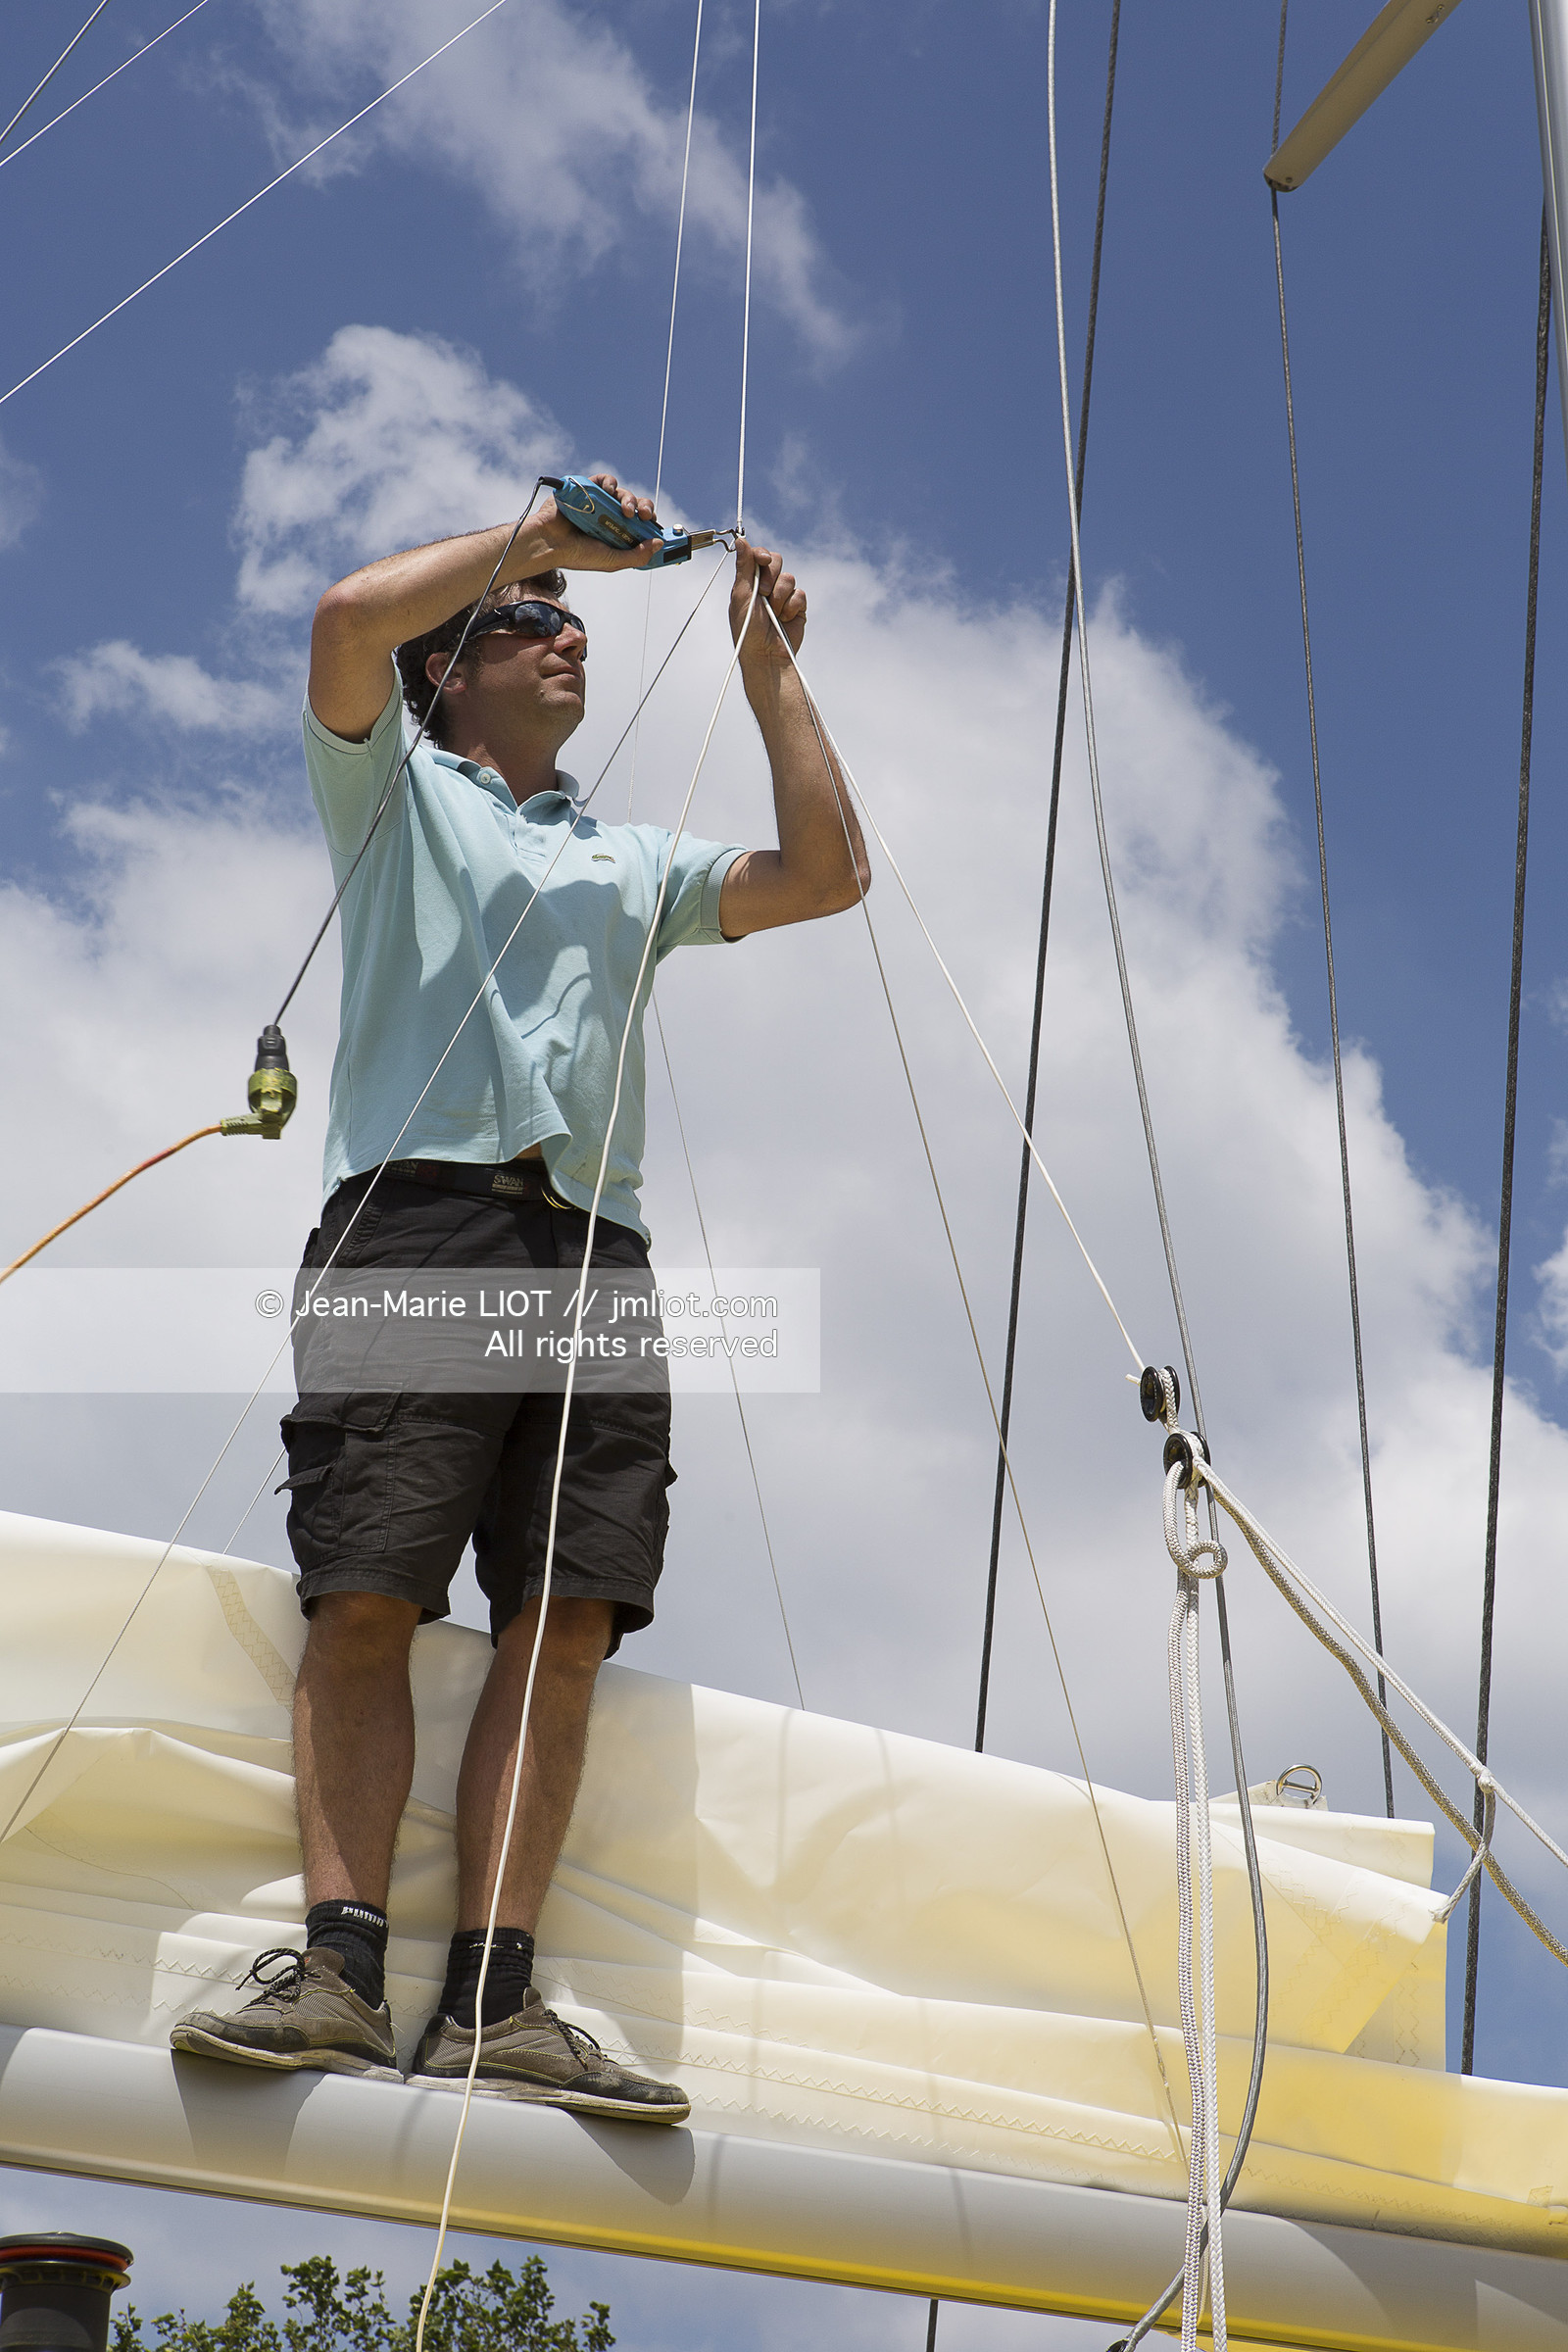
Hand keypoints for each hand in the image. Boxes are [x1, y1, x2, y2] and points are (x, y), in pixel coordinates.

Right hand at [534, 472, 660, 572]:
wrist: (551, 543)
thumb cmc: (578, 555)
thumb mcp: (613, 561)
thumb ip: (637, 555)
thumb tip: (660, 543)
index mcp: (618, 533)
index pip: (642, 524)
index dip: (651, 523)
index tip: (656, 526)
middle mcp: (611, 516)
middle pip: (636, 506)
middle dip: (644, 508)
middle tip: (644, 515)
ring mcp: (599, 502)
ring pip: (622, 493)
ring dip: (629, 499)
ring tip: (626, 510)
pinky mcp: (587, 489)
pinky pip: (604, 480)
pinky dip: (610, 483)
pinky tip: (610, 491)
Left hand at [730, 539, 805, 680]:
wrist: (766, 654)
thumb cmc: (747, 629)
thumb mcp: (742, 596)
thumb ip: (743, 568)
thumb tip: (741, 540)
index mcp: (750, 581)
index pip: (759, 555)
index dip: (762, 555)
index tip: (763, 561)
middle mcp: (767, 585)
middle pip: (777, 561)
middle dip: (770, 577)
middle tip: (763, 595)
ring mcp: (783, 596)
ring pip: (789, 578)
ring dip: (779, 596)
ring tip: (773, 613)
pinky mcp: (797, 607)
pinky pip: (800, 594)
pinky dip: (792, 606)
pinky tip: (785, 619)